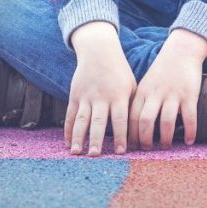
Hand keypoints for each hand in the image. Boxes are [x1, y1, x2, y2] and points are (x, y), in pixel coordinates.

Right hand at [67, 22, 136, 156]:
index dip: (121, 136)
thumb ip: (132, 107)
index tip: (121, 153)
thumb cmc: (120, 72)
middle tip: (95, 156)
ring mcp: (86, 96)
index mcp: (119, 95)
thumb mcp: (131, 86)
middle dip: (96, 139)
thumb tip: (138, 132)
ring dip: (78, 137)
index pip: (120, 119)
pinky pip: (70, 115)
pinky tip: (68, 143)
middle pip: (98, 121)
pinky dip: (68, 129)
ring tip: (76, 153)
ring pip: (81, 120)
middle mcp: (101, 97)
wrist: (99, 51)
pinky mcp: (75, 95)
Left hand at [129, 28, 206, 149]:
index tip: (132, 147)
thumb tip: (133, 126)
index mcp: (142, 92)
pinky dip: (190, 132)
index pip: (132, 117)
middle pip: (146, 122)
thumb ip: (140, 102)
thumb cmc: (162, 71)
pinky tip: (189, 141)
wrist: (181, 51)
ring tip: (165, 146)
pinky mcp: (190, 95)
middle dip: (145, 140)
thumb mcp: (145, 83)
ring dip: (165, 139)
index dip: (131, 134)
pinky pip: (190, 118)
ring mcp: (173, 94)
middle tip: (147, 150)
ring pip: (166, 122)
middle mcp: (156, 94)